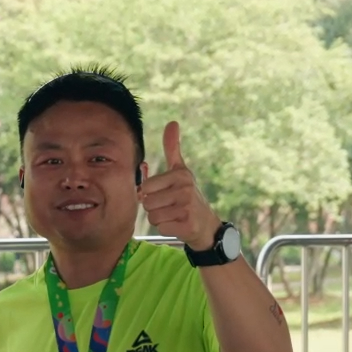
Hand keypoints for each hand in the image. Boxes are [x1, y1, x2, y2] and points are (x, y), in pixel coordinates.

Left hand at [139, 121, 222, 252]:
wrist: (206, 224)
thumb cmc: (187, 196)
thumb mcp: (181, 170)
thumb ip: (172, 148)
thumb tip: (172, 122)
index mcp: (180, 175)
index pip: (145, 187)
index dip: (151, 193)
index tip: (165, 193)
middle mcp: (185, 189)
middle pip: (147, 203)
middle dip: (154, 208)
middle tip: (169, 206)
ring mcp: (188, 208)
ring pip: (152, 217)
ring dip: (160, 219)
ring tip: (174, 215)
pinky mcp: (188, 226)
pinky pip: (161, 228)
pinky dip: (167, 229)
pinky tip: (178, 225)